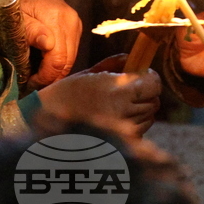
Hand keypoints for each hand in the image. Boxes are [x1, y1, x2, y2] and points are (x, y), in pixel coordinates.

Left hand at [16, 0, 81, 89]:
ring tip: (38, 75)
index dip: (45, 76)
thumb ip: (30, 31)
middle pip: (67, 61)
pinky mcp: (77, 28)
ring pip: (71, 59)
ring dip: (56, 71)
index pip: (58, 59)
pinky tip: (46, 64)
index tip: (29, 83)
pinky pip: (72, 52)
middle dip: (51, 77)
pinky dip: (60, 62)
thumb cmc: (18, 2)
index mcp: (56, 18)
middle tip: (32, 83)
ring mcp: (76, 24)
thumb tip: (48, 45)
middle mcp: (71, 21)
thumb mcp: (16, 16)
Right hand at [38, 55, 161, 136]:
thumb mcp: (92, 71)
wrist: (50, 120)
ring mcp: (122, 131)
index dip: (151, 79)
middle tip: (129, 90)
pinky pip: (139, 132)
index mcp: (117, 90)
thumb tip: (135, 60)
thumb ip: (117, 64)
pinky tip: (116, 119)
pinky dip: (134, 124)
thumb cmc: (69, 93)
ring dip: (140, 110)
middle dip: (145, 94)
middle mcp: (123, 111)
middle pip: (153, 101)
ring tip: (119, 105)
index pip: (154, 85)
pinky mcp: (120, 144)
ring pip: (148, 117)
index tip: (143, 76)